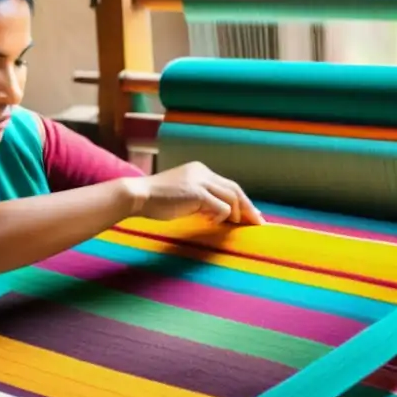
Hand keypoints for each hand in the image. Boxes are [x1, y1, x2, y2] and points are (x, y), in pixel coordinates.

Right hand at [126, 162, 264, 224]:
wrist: (138, 195)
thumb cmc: (156, 200)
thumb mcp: (183, 196)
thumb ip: (201, 200)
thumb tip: (219, 214)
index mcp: (200, 170)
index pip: (228, 185)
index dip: (242, 200)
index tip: (251, 213)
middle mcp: (203, 172)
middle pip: (235, 189)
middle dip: (248, 207)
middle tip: (258, 222)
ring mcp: (200, 180)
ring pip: (232, 197)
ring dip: (238, 213)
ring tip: (238, 226)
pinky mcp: (197, 192)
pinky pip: (221, 206)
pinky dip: (222, 216)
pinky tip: (213, 222)